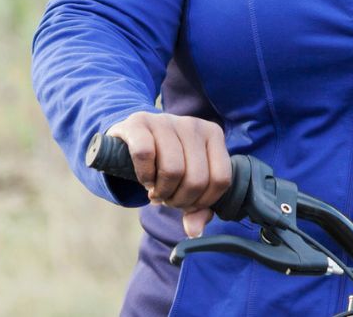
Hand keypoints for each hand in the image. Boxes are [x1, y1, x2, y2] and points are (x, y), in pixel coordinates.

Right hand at [106, 112, 231, 238]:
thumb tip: (195, 232)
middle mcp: (194, 125)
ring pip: (173, 170)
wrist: (131, 135)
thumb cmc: (165, 160)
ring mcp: (167, 121)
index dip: (203, 202)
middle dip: (179, 200)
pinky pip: (145, 155)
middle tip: (167, 199)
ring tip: (156, 191)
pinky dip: (144, 176)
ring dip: (161, 192)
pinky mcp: (139, 123)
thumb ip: (197, 206)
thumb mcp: (186, 180)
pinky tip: (144, 179)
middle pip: (197, 179)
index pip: (221, 180)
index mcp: (214, 135)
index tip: (187, 205)